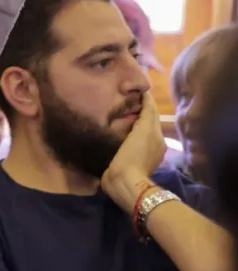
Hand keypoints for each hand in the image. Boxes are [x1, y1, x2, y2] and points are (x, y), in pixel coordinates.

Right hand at [101, 92, 166, 211]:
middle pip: (146, 121)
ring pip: (138, 129)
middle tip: (124, 96)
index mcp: (156, 135)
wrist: (125, 183)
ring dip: (131, 120)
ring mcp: (142, 152)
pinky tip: (115, 128)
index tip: (135, 87)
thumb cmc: (134, 156)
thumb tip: (146, 97)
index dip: (145, 100)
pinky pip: (129, 139)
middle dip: (138, 109)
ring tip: (118, 110)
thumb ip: (146, 114)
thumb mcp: (144, 132)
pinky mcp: (130, 160)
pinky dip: (125, 131)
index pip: (151, 112)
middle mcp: (153, 142)